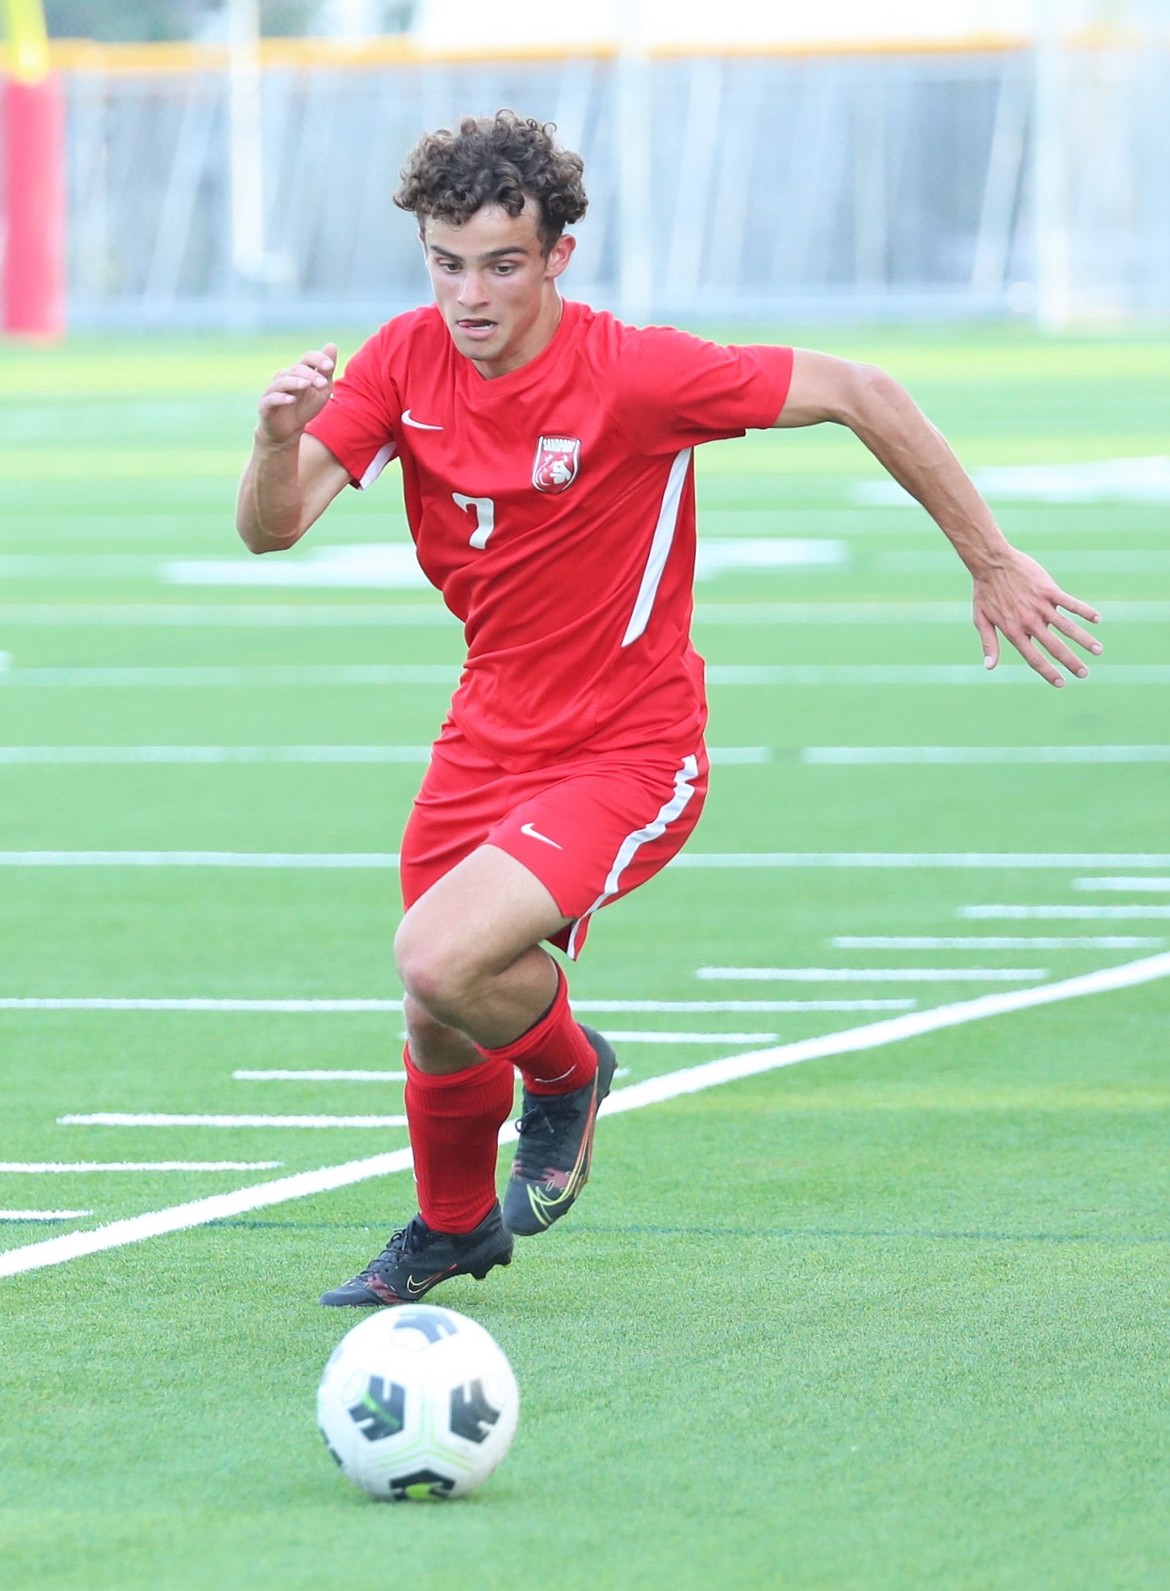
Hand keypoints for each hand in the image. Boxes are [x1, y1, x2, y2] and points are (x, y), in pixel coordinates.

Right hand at [256, 343, 337, 445]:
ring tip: (306, 385)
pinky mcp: (266, 405)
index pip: (308, 358)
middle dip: (311, 375)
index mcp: (299, 371)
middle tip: (323, 384)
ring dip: (295, 382)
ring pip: (283, 381)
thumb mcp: (321, 390)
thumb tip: (332, 344)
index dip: (318, 359)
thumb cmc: (305, 407)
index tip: (330, 366)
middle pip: (297, 369)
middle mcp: (284, 377)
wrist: (287, 431)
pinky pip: (272, 399)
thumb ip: (326, 370)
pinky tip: (291, 399)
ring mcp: (273, 390)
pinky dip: (281, 398)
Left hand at [973, 548, 1101, 686]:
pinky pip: (1070, 603)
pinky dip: (1084, 611)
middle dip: (1071, 662)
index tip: (1060, 683)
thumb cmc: (985, 591)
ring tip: (1098, 651)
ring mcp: (1041, 606)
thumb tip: (989, 667)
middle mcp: (1029, 622)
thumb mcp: (981, 620)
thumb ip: (989, 643)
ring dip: (1084, 640)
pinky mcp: (1049, 590)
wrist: (992, 563)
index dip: (1048, 672)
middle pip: (1055, 647)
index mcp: (1013, 631)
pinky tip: (1096, 619)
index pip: (1034, 658)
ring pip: (1067, 627)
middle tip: (1084, 674)